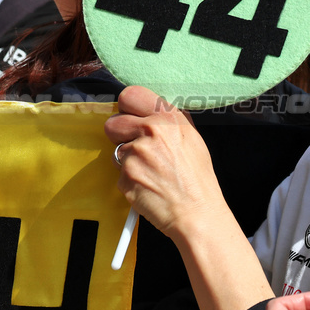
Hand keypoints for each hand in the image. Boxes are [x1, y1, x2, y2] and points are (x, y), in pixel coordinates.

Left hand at [104, 85, 227, 244]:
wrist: (196, 213)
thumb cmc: (197, 180)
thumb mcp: (191, 138)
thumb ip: (167, 121)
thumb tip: (147, 111)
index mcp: (168, 118)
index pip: (130, 95)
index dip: (127, 109)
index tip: (131, 118)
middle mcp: (151, 131)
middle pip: (113, 123)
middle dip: (120, 136)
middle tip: (137, 149)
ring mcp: (136, 153)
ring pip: (115, 151)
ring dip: (127, 161)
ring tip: (150, 172)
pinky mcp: (126, 175)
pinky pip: (118, 173)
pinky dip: (129, 180)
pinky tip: (148, 185)